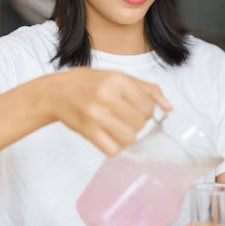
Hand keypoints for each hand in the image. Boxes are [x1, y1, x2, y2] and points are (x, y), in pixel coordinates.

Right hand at [50, 67, 171, 155]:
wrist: (55, 93)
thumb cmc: (88, 83)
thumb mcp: (117, 76)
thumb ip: (146, 89)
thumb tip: (169, 107)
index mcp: (116, 80)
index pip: (148, 106)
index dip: (147, 112)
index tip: (136, 110)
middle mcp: (106, 96)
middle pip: (140, 123)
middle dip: (137, 124)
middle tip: (124, 119)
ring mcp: (95, 115)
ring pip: (128, 138)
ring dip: (127, 137)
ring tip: (117, 128)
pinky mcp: (87, 131)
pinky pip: (112, 150)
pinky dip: (114, 147)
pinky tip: (108, 137)